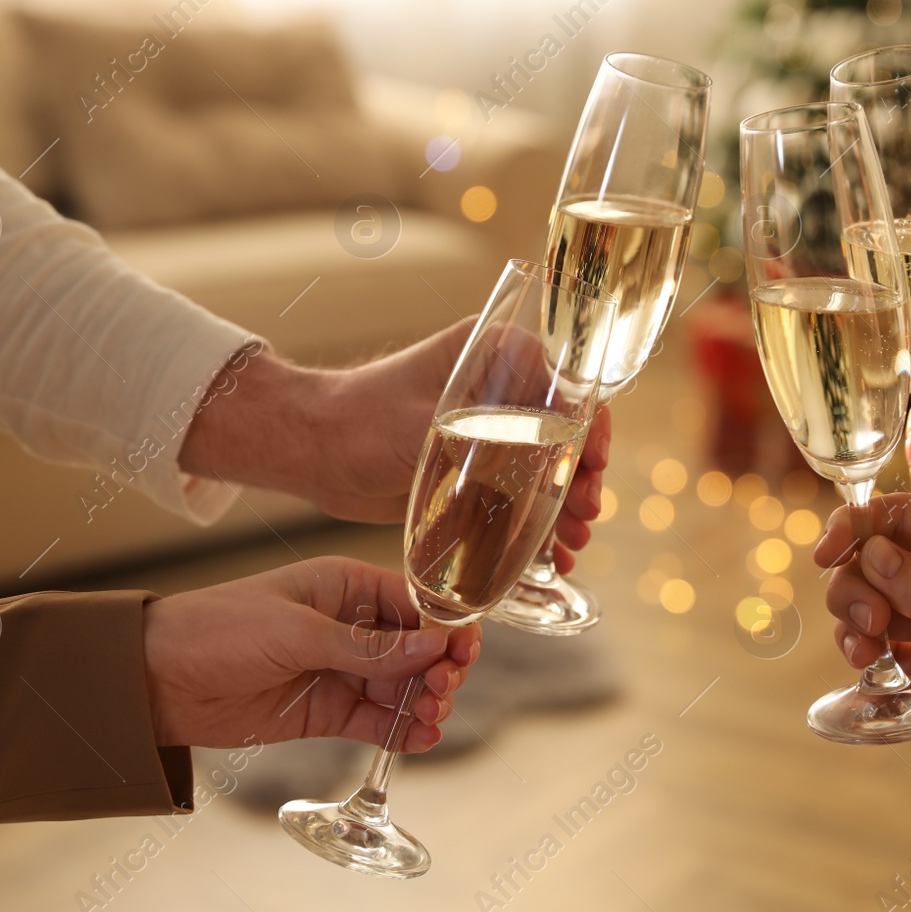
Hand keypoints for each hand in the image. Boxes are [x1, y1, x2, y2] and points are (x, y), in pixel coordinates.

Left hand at [141, 556, 479, 750]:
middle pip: (416, 648)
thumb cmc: (218, 630)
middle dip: (438, 668)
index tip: (464, 652)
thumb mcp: (296, 631)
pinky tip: (421, 739)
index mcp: (344, 587)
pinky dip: (401, 731)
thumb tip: (432, 646)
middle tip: (443, 689)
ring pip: (401, 687)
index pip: (413, 603)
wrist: (155, 679)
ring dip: (424, 702)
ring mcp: (339, 671)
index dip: (444, 627)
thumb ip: (367, 646)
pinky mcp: (326, 712)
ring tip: (432, 718)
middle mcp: (349, 626)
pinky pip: (376, 721)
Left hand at [179, 326, 611, 572]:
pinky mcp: (475, 472)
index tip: (596, 462)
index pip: (566, 384)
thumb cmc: (361, 419)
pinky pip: (520, 497)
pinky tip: (552, 557)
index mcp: (494, 354)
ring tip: (573, 544)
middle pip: (565, 433)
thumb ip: (483, 433)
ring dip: (565, 507)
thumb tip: (541, 455)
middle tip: (585, 512)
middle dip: (582, 476)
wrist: (314, 452)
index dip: (592, 425)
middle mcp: (499, 389)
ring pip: (547, 470)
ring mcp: (489, 433)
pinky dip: (537, 525)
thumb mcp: (428, 422)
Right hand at [815, 493, 910, 797]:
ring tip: (866, 652)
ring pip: (876, 601)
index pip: (906, 515)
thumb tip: (871, 551)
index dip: (859, 527)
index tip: (826, 554)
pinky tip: (875, 669)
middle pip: (879, 558)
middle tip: (867, 623)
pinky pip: (886, 643)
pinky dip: (869, 652)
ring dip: (856, 620)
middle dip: (857, 584)